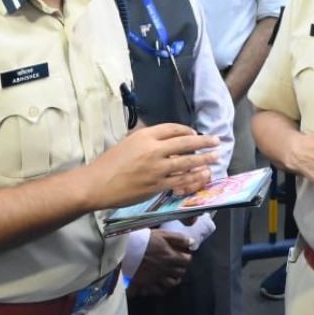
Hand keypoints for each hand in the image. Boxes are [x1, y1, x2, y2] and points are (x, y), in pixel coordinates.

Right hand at [82, 123, 220, 210]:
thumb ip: (144, 140)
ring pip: (187, 163)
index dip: (187, 131)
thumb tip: (160, 138)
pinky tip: (202, 175)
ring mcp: (157, 169)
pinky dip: (194, 178)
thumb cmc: (108, 163)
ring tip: (216, 158)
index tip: (195, 134)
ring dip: (205, 160)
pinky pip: (181, 180)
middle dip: (205, 142)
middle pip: (186, 143)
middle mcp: (153, 150)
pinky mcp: (157, 185)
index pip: (172, 129)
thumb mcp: (126, 143)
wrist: (97, 184)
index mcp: (144, 136)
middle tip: (217, 141)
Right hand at [130, 231, 192, 295]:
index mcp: (171, 257)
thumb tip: (192, 243)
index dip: (186, 257)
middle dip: (180, 267)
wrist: (125, 249)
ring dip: (173, 279)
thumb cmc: (144, 240)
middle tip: (176, 263)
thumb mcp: (162, 234)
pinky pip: (158, 290)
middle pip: (180, 272)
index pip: (187, 260)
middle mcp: (167, 269)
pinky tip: (158, 283)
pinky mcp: (147, 283)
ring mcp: (157, 278)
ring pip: (172, 283)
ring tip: (169, 275)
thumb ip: (179, 238)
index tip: (182, 254)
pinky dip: (160, 288)